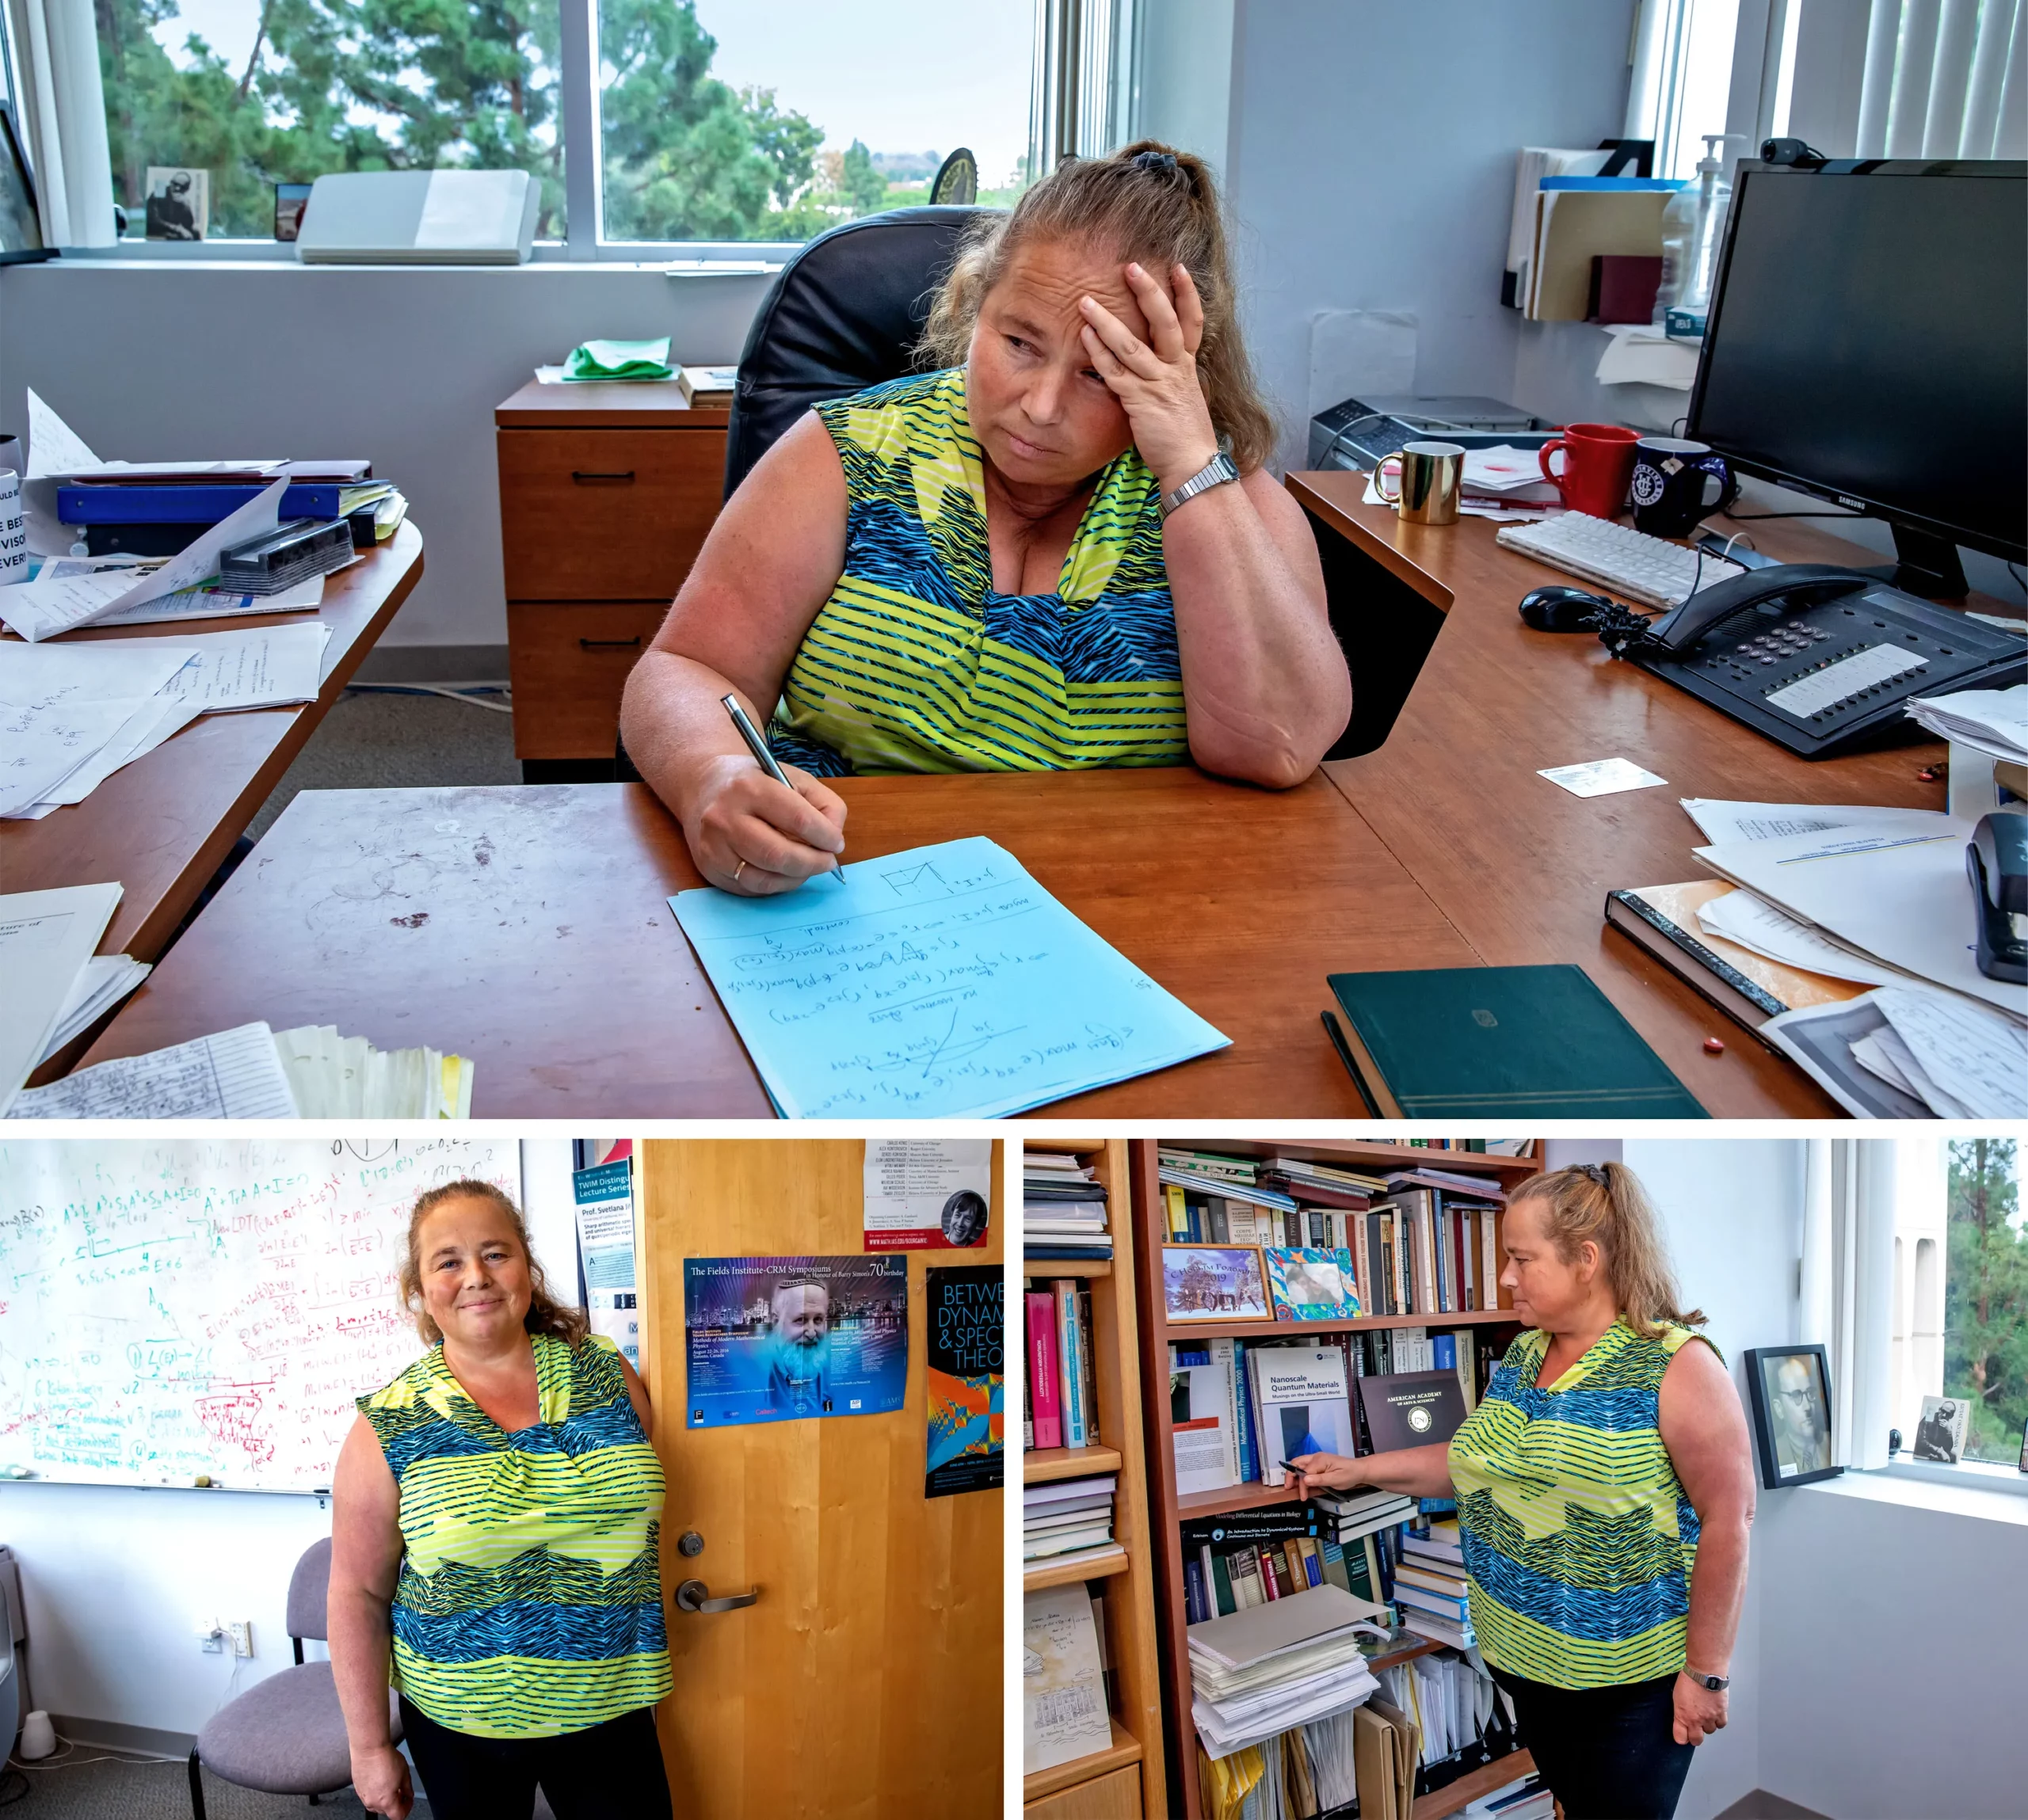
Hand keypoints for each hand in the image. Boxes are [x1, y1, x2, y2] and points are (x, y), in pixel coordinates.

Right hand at [351, 1743, 413, 1818]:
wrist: (369, 1749)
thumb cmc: (385, 1758)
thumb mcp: (405, 1773)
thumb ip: (407, 1788)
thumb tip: (408, 1793)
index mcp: (386, 1802)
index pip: (398, 1816)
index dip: (407, 1808)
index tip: (409, 1800)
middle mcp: (373, 1802)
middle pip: (387, 1811)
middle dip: (396, 1803)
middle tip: (402, 1791)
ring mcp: (363, 1796)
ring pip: (376, 1805)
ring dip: (385, 1799)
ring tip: (391, 1785)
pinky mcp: (357, 1789)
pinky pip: (368, 1796)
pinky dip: (375, 1792)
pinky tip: (380, 1780)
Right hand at [681, 752, 846, 894]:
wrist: (705, 788)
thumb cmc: (758, 784)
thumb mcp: (794, 778)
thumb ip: (825, 805)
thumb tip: (834, 841)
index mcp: (749, 787)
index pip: (797, 818)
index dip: (825, 836)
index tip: (836, 843)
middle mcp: (725, 817)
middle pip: (778, 854)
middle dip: (812, 863)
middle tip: (828, 862)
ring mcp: (713, 846)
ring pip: (764, 878)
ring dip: (796, 878)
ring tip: (808, 867)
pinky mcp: (709, 868)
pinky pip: (751, 888)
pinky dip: (776, 885)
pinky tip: (785, 872)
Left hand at [1078, 262, 1220, 492]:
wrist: (1192, 466)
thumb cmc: (1185, 436)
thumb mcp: (1184, 397)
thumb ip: (1170, 376)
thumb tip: (1156, 362)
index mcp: (1187, 366)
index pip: (1193, 322)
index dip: (1187, 293)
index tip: (1179, 267)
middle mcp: (1175, 370)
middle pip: (1164, 322)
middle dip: (1148, 292)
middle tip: (1130, 267)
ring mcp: (1158, 385)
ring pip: (1132, 345)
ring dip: (1107, 320)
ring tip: (1086, 301)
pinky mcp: (1140, 402)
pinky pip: (1115, 372)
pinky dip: (1098, 353)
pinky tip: (1084, 337)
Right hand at [1285, 1452, 1363, 1498]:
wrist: (1359, 1470)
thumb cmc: (1349, 1474)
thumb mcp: (1336, 1480)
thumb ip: (1319, 1480)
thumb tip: (1304, 1480)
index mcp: (1319, 1460)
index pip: (1304, 1473)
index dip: (1301, 1486)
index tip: (1303, 1497)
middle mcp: (1316, 1457)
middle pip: (1296, 1463)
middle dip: (1290, 1475)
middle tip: (1288, 1488)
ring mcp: (1317, 1459)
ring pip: (1299, 1463)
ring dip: (1294, 1474)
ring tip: (1292, 1485)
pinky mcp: (1319, 1462)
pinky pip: (1305, 1466)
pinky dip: (1300, 1473)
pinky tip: (1300, 1481)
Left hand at [1673, 1673, 1728, 1745]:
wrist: (1705, 1672)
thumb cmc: (1689, 1679)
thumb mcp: (1677, 1695)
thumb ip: (1680, 1710)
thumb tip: (1682, 1716)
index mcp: (1682, 1716)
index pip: (1680, 1738)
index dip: (1681, 1738)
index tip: (1682, 1736)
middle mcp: (1697, 1720)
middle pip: (1697, 1740)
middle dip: (1695, 1737)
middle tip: (1695, 1731)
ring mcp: (1710, 1717)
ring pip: (1710, 1731)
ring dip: (1707, 1725)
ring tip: (1705, 1714)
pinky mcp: (1722, 1712)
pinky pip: (1721, 1724)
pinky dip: (1718, 1721)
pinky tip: (1715, 1713)